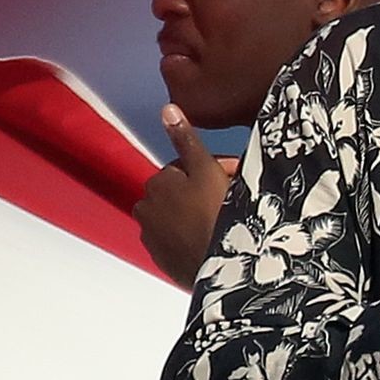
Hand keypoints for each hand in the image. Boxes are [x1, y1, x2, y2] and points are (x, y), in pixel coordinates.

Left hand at [133, 106, 237, 290]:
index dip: (212, 172)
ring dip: (194, 217)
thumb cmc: (216, 218)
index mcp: (157, 182)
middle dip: (201, 194)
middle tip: (230, 202)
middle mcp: (146, 208)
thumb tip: (167, 109)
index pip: (185, 169)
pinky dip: (189, 239)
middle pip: (179, 193)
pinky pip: (176, 242)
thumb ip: (185, 139)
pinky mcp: (161, 259)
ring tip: (220, 225)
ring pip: (177, 217)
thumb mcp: (206, 170)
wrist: (223, 270)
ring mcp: (152, 236)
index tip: (232, 179)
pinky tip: (210, 242)